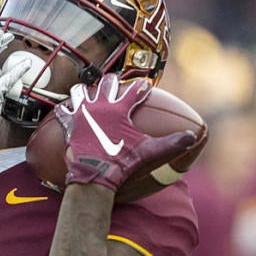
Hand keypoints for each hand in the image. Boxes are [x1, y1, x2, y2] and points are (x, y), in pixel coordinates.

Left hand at [55, 75, 196, 190]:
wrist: (95, 174)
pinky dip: (63, 110)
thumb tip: (194, 137)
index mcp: (120, 108)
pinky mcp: (69, 123)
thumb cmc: (122, 162)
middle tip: (114, 81)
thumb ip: (172, 143)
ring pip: (80, 90)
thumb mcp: (149, 151)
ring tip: (85, 90)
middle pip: (107, 83)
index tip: (146, 86)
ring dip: (84, 90)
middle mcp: (100, 105)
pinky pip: (62, 111)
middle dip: (112, 81)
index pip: (135, 90)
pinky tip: (62, 110)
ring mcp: (82, 112)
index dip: (142, 87)